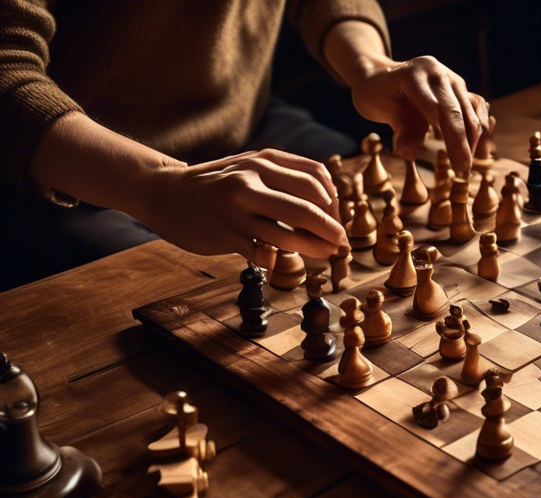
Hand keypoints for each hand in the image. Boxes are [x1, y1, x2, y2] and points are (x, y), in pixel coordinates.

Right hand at [140, 149, 346, 258]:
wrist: (164, 193)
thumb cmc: (218, 184)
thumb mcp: (250, 166)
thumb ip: (284, 177)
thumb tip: (330, 204)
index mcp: (263, 160)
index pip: (315, 178)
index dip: (333, 201)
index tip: (336, 217)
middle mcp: (251, 180)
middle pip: (307, 206)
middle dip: (331, 228)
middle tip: (342, 242)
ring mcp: (236, 208)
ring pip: (288, 234)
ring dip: (314, 248)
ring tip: (326, 255)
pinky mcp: (225, 234)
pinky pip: (263, 252)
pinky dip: (279, 260)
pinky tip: (284, 261)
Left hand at [350, 55, 487, 173]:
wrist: (380, 76)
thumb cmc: (378, 94)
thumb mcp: (380, 110)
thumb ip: (401, 129)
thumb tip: (406, 153)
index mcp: (416, 75)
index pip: (442, 110)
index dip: (455, 140)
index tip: (461, 166)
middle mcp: (438, 73)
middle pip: (460, 110)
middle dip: (466, 143)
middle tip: (465, 171)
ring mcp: (451, 77)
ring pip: (472, 109)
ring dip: (474, 137)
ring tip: (465, 161)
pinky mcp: (459, 86)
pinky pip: (475, 107)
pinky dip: (477, 127)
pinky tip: (471, 145)